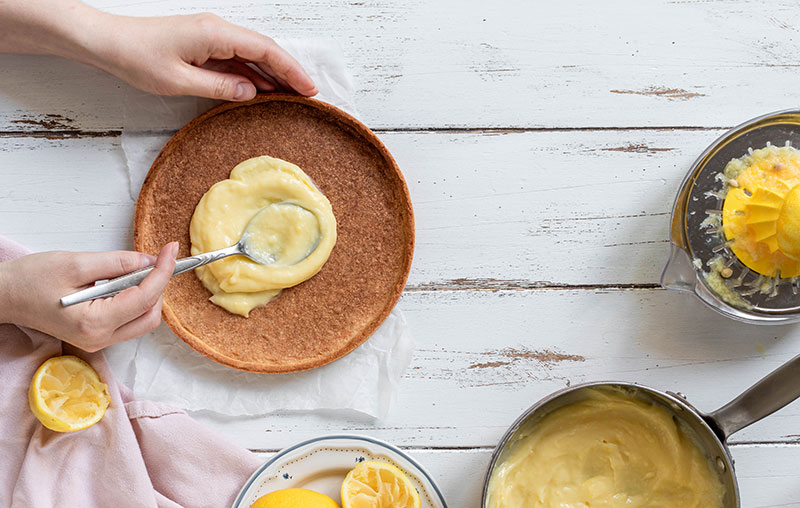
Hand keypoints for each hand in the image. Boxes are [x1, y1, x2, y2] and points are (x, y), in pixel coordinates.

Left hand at [0, 1, 316, 100]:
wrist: (107, 42)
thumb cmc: (136, 58)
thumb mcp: (178, 80)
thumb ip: (219, 87)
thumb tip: (251, 93)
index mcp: (215, 34)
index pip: (265, 50)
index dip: (291, 70)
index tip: (310, 90)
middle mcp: (218, 31)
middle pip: (265, 50)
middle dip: (289, 72)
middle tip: (310, 97)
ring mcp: (212, 37)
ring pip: (253, 55)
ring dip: (273, 75)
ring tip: (293, 98)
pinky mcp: (205, 46)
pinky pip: (237, 60)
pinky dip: (254, 75)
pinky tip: (263, 92)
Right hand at [0, 243, 177, 351]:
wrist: (4, 296)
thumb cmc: (30, 280)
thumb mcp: (75, 263)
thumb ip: (117, 263)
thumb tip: (149, 260)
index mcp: (94, 323)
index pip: (144, 298)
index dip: (163, 271)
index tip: (171, 250)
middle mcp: (100, 339)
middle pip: (150, 315)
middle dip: (158, 285)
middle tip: (158, 258)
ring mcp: (99, 340)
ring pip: (143, 320)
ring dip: (149, 293)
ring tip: (139, 268)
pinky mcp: (97, 335)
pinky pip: (129, 320)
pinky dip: (136, 300)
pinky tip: (128, 281)